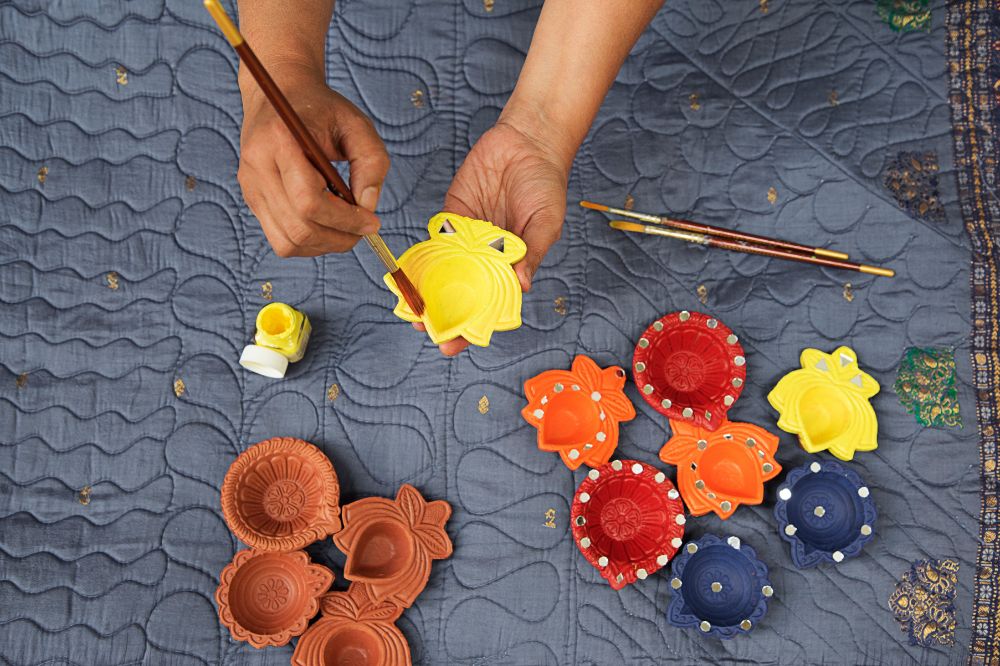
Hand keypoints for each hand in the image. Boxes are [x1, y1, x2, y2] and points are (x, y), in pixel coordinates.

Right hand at [238, 67, 388, 256]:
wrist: (280, 95)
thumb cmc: (322, 110)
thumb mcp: (357, 124)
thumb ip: (371, 162)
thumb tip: (368, 206)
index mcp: (279, 140)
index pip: (309, 201)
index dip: (345, 220)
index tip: (372, 221)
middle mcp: (257, 167)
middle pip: (299, 227)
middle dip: (339, 237)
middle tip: (365, 228)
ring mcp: (250, 187)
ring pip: (288, 242)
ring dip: (325, 244)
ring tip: (347, 227)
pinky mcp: (252, 200)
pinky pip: (282, 240)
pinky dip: (310, 242)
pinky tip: (328, 224)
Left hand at [415, 120, 568, 355]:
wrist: (527, 142)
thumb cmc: (545, 184)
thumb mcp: (546, 222)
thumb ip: (533, 253)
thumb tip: (521, 286)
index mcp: (513, 265)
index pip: (491, 304)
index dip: (474, 326)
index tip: (456, 344)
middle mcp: (487, 257)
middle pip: (462, 293)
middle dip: (444, 314)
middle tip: (425, 330)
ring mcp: (467, 239)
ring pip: (444, 273)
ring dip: (427, 292)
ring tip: (412, 311)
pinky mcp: (451, 217)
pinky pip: (434, 242)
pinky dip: (421, 259)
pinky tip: (408, 276)